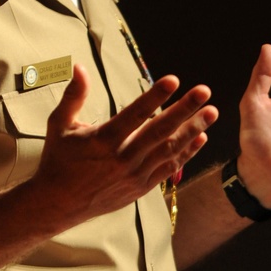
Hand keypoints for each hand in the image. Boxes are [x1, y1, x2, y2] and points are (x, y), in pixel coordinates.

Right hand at [33, 64, 217, 225]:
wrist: (58, 203)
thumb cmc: (59, 160)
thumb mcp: (59, 125)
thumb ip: (73, 96)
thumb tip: (79, 67)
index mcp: (103, 140)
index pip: (134, 114)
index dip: (155, 96)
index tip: (173, 80)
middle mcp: (122, 158)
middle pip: (159, 131)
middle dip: (185, 110)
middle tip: (205, 91)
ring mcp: (134, 175)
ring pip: (169, 150)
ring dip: (193, 130)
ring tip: (212, 112)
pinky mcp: (141, 188)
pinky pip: (169, 169)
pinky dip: (186, 154)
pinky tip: (201, 138)